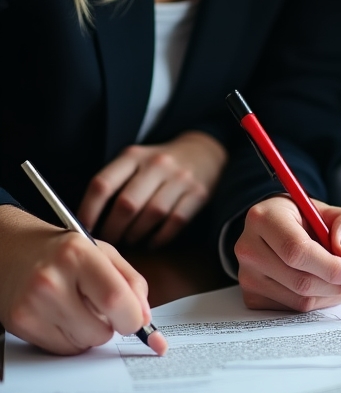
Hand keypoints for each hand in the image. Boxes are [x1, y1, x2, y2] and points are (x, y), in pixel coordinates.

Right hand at [0, 204, 161, 355]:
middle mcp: (51, 280)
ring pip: (83, 344)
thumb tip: (146, 319)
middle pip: (100, 331)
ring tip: (78, 306)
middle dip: (112, 326)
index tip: (137, 319)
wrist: (12, 251)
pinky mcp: (20, 324)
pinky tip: (63, 315)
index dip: (133, 318)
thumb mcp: (104, 253)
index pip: (115, 299)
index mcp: (78, 254)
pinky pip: (63, 349)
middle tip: (101, 306)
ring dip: (91, 332)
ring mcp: (31, 305)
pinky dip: (71, 338)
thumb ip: (132, 283)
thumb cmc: (64, 252)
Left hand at [79, 131, 227, 246]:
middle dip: (113, 229)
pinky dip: (160, 237)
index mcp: (134, 156)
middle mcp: (157, 164)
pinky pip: (175, 221)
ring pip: (151, 214)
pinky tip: (152, 241)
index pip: (102, 184)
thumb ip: (114, 183)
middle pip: (126, 204)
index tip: (82, 230)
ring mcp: (180, 178)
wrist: (205, 151)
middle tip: (108, 241)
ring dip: (136, 234)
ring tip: (130, 240)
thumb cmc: (159, 165)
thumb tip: (87, 221)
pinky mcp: (199, 193)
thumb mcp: (135, 162)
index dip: (88, 211)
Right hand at [235, 195, 340, 310]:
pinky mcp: (251, 296)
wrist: (281, 230)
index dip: (330, 267)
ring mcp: (246, 275)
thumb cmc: (308, 220)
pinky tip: (322, 287)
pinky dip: (316, 303)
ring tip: (340, 281)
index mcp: (264, 218)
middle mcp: (248, 247)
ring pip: (298, 299)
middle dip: (335, 285)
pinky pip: (291, 310)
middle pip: (298, 280)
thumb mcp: (334, 212)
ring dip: (329, 295)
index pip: (297, 250)